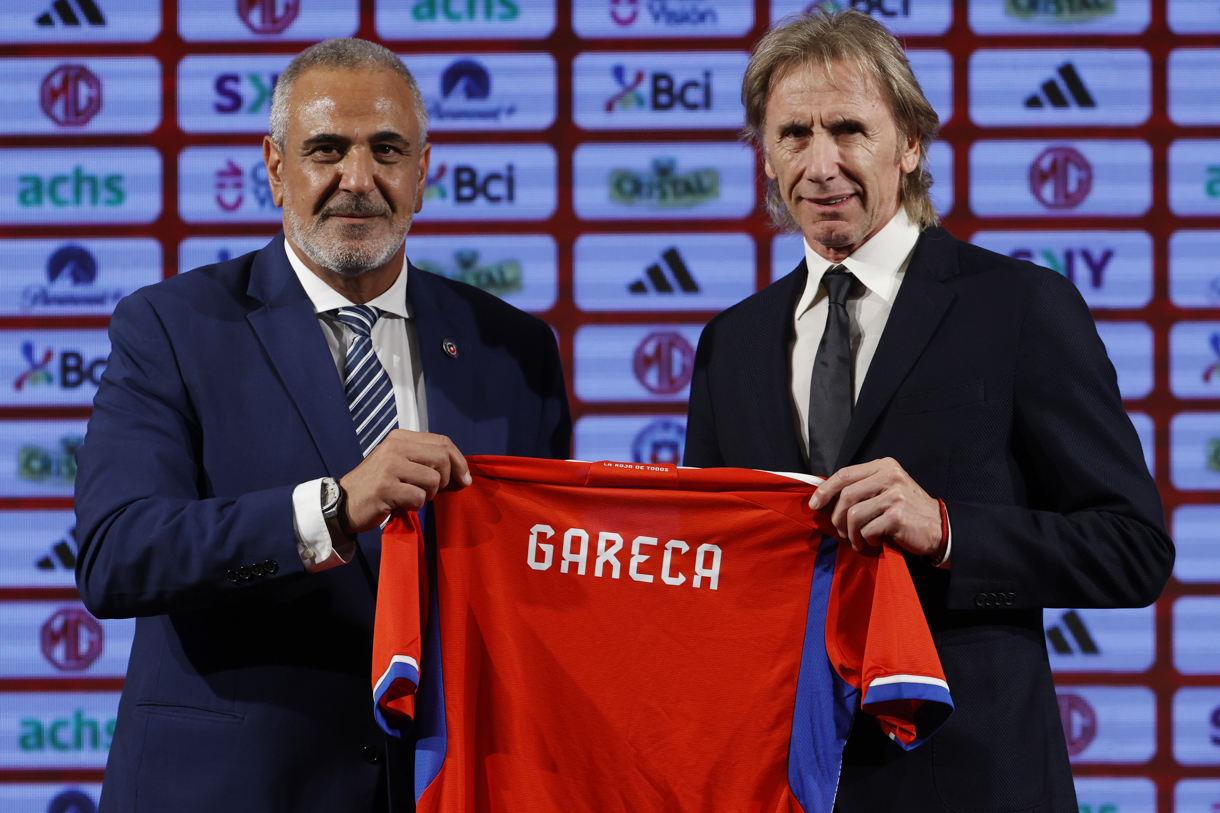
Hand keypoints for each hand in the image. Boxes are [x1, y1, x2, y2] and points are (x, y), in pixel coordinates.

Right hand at [339, 430, 470, 532]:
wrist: (343, 503)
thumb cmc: (377, 485)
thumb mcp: (399, 462)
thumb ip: (425, 459)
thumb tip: (462, 472)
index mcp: (400, 437)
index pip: (443, 442)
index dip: (460, 461)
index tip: (464, 478)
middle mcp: (394, 447)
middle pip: (442, 458)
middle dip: (445, 480)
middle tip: (432, 491)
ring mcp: (389, 466)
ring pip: (433, 480)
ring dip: (428, 495)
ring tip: (412, 496)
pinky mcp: (385, 487)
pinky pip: (418, 498)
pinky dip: (415, 506)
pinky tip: (401, 504)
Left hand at [807, 457, 942, 557]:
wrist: (939, 528)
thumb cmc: (906, 511)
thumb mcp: (886, 489)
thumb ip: (862, 488)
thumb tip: (824, 497)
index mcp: (884, 466)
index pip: (845, 474)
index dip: (825, 490)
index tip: (814, 505)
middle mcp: (890, 476)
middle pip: (846, 495)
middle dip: (837, 517)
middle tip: (840, 532)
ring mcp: (895, 495)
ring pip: (854, 514)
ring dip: (851, 533)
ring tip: (857, 540)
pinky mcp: (898, 515)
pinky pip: (867, 529)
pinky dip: (866, 540)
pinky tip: (874, 541)